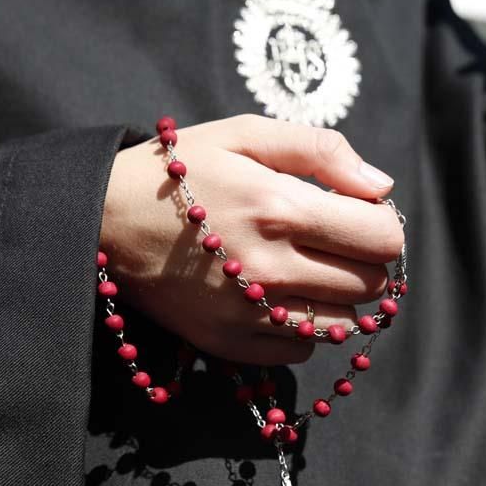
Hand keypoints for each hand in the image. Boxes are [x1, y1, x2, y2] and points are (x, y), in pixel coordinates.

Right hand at [100, 114, 403, 364]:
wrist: (103, 222)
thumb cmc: (179, 171)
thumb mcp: (244, 135)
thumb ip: (321, 151)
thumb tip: (381, 188)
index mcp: (280, 207)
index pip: (382, 238)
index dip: (382, 225)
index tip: (358, 215)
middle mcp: (271, 268)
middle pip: (369, 284)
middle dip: (363, 260)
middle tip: (332, 240)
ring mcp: (251, 314)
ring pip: (343, 322)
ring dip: (338, 297)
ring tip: (307, 269)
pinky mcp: (231, 344)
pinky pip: (302, 350)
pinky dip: (303, 327)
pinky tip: (278, 297)